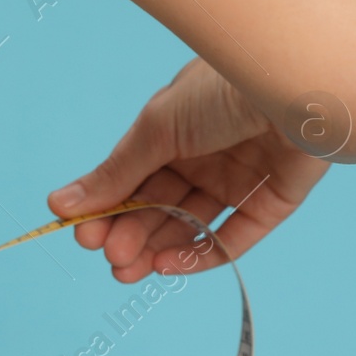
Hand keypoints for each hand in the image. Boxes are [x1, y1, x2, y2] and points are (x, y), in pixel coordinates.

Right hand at [47, 57, 330, 280]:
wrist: (295, 86)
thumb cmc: (222, 91)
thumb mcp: (156, 130)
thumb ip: (114, 174)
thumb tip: (60, 205)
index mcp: (175, 131)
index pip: (133, 179)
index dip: (107, 209)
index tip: (83, 234)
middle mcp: (205, 156)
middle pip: (159, 207)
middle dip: (130, 233)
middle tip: (109, 257)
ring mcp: (240, 180)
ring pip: (190, 226)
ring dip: (155, 249)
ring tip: (127, 270)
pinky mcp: (272, 202)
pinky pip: (232, 238)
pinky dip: (199, 255)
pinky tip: (166, 264)